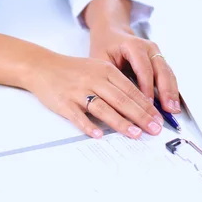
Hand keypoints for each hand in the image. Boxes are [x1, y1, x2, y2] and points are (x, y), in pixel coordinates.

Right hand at [25, 53, 165, 139]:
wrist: (43, 66)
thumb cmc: (73, 70)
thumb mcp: (97, 69)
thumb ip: (116, 84)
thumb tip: (139, 104)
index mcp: (105, 70)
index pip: (130, 89)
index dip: (146, 105)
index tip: (158, 118)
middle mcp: (94, 79)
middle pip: (121, 99)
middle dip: (140, 116)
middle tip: (154, 129)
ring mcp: (79, 91)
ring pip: (103, 108)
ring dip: (120, 122)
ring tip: (135, 134)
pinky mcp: (65, 103)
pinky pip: (78, 116)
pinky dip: (88, 125)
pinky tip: (98, 134)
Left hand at [89, 24, 180, 113]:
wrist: (111, 33)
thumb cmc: (105, 46)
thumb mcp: (100, 60)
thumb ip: (109, 77)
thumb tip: (117, 101)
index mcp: (133, 45)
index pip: (143, 67)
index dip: (147, 86)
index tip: (148, 104)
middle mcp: (148, 48)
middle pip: (161, 70)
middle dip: (166, 91)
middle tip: (168, 109)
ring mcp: (156, 53)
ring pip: (167, 73)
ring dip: (172, 92)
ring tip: (173, 110)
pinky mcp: (159, 60)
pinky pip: (168, 75)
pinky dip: (171, 90)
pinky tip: (172, 104)